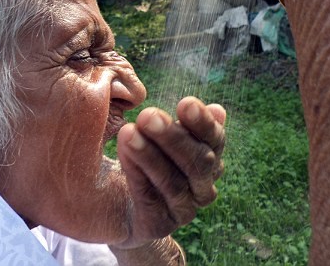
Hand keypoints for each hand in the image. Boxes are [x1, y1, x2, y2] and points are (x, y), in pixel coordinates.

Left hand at [114, 97, 225, 248]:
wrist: (113, 204)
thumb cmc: (139, 158)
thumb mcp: (154, 134)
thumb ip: (177, 121)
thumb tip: (217, 109)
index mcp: (208, 159)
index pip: (215, 140)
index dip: (203, 123)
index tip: (185, 103)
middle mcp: (202, 187)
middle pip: (199, 162)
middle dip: (173, 137)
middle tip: (148, 116)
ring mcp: (182, 210)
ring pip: (174, 182)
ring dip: (150, 155)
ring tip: (128, 132)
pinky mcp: (157, 225)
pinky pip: (150, 198)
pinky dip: (137, 173)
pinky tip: (124, 152)